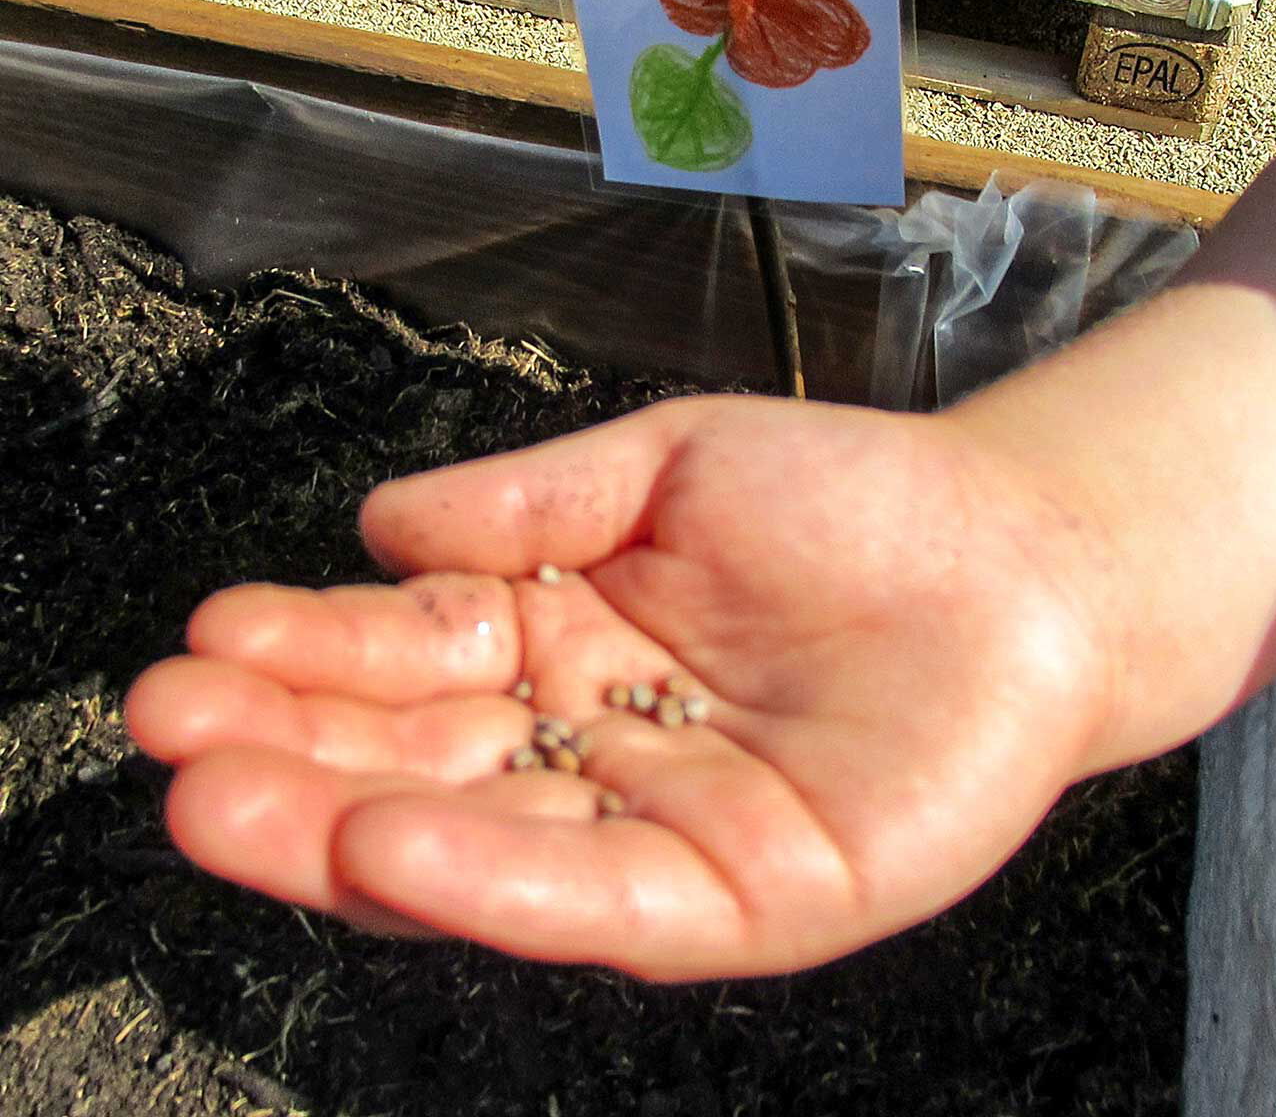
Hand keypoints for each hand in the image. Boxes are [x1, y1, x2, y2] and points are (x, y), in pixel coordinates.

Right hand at [125, 394, 1112, 979]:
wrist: (1019, 554)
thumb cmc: (851, 501)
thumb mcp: (671, 464)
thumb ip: (532, 500)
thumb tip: (378, 525)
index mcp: (570, 643)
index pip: (414, 664)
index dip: (312, 656)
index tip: (209, 638)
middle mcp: (598, 750)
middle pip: (423, 766)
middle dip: (290, 754)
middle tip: (169, 731)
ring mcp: (668, 831)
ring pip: (488, 849)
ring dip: (347, 831)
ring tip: (220, 802)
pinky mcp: (751, 897)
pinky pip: (605, 895)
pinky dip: (495, 878)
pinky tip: (387, 842)